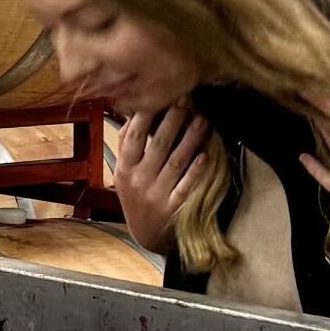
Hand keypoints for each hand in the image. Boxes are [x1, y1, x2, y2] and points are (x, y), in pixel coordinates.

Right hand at [114, 106, 209, 253]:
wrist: (146, 235)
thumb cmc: (136, 196)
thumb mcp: (124, 173)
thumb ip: (127, 145)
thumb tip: (132, 112)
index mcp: (124, 169)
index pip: (133, 137)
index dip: (146, 115)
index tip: (159, 95)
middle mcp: (138, 181)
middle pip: (157, 145)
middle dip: (173, 120)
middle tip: (187, 100)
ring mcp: (156, 195)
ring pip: (176, 161)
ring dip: (190, 139)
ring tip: (202, 120)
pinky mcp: (174, 208)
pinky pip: (187, 185)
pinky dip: (196, 170)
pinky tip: (205, 155)